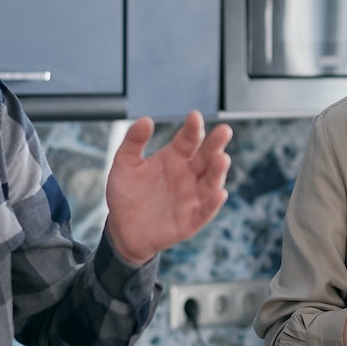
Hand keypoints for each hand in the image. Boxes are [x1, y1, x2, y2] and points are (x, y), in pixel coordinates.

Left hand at [103, 111, 232, 264]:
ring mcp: (191, 197)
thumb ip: (133, 141)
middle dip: (215, 144)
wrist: (122, 229)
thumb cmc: (126, 195)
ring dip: (218, 171)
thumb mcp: (124, 164)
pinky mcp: (191, 220)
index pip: (188, 139)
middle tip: (224, 131)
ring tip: (222, 159)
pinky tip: (219, 194)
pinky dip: (213, 204)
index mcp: (175, 158)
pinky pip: (205, 211)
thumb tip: (146, 120)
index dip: (193, 128)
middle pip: (206, 157)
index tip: (194, 116)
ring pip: (210, 182)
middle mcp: (188, 175)